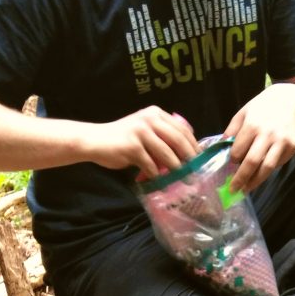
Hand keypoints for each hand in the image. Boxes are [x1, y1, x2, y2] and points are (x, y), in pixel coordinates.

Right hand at [84, 106, 198, 178]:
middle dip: (190, 159)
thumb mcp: (145, 132)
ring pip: (167, 154)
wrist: (95, 140)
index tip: (199, 159)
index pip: (182, 129)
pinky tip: (158, 182)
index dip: (193, 145)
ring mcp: (141, 132)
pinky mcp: (133, 147)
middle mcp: (150, 119)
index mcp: (156, 114)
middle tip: (195, 173)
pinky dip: (156, 175)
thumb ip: (162, 138)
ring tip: (182, 180)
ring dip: (176, 170)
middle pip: (179, 141)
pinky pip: (151, 165)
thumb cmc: (122, 139)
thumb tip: (185, 157)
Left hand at [224, 82, 294, 191]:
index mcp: (252, 125)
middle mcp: (268, 135)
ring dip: (255, 182)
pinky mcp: (293, 146)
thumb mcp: (244, 112)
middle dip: (241, 179)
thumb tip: (222, 147)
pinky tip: (261, 173)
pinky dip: (269, 170)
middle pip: (252, 163)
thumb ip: (232, 129)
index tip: (231, 163)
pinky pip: (279, 163)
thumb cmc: (263, 106)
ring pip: (267, 168)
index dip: (233, 160)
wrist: (291, 100)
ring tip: (246, 189)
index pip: (238, 151)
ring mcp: (282, 141)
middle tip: (233, 190)